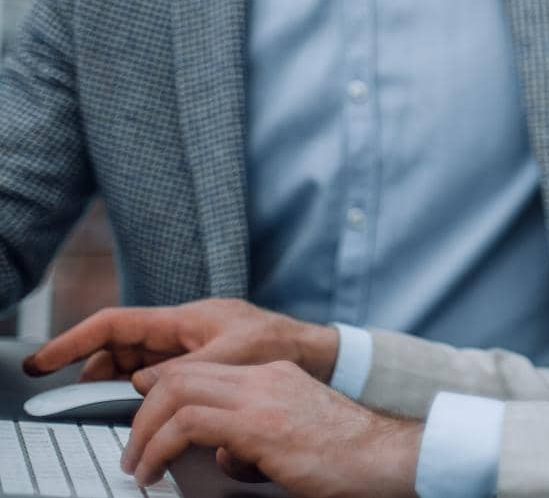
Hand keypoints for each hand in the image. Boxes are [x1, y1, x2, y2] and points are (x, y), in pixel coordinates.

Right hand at [22, 298, 340, 386]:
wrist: (318, 353)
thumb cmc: (282, 346)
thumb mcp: (233, 359)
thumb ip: (184, 372)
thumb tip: (141, 384)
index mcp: (186, 319)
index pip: (116, 325)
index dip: (75, 341)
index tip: (43, 362)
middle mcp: (183, 331)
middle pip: (120, 347)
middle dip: (92, 371)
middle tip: (74, 401)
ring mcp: (190, 348)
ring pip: (136, 366)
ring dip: (118, 388)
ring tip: (110, 416)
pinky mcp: (202, 365)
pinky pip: (158, 378)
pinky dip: (143, 395)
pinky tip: (142, 417)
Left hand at [122, 360, 419, 497]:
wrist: (385, 456)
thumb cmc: (346, 456)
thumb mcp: (294, 432)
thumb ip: (257, 431)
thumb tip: (225, 455)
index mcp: (274, 376)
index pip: (202, 370)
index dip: (164, 396)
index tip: (150, 430)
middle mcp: (264, 377)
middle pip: (180, 375)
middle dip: (143, 414)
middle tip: (134, 451)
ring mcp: (262, 397)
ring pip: (175, 394)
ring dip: (144, 433)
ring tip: (139, 466)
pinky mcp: (258, 425)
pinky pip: (187, 424)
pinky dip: (158, 448)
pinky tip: (155, 472)